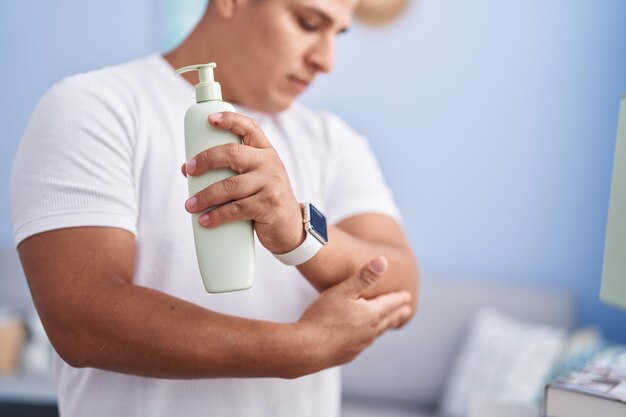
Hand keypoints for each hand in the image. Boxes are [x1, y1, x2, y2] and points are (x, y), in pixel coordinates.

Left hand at [182, 112, 303, 253]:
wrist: (290, 226)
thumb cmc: (264, 198)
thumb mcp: (254, 178)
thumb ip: (229, 170)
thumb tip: (187, 168)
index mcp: (265, 152)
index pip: (250, 127)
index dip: (230, 120)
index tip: (210, 119)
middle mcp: (270, 163)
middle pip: (233, 153)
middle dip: (207, 160)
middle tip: (190, 170)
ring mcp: (271, 184)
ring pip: (231, 186)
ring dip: (206, 196)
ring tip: (190, 205)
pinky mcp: (269, 205)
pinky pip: (237, 208)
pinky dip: (217, 215)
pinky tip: (205, 220)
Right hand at [292, 257, 412, 376]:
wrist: (306, 349)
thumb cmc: (323, 316)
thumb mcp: (342, 290)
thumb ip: (363, 277)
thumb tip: (383, 261)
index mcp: (370, 315)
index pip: (389, 304)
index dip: (398, 299)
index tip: (407, 297)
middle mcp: (368, 332)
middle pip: (386, 320)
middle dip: (396, 314)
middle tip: (406, 311)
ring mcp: (358, 346)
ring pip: (376, 334)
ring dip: (384, 327)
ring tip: (387, 324)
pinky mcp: (346, 355)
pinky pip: (362, 345)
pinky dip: (368, 339)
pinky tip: (362, 340)